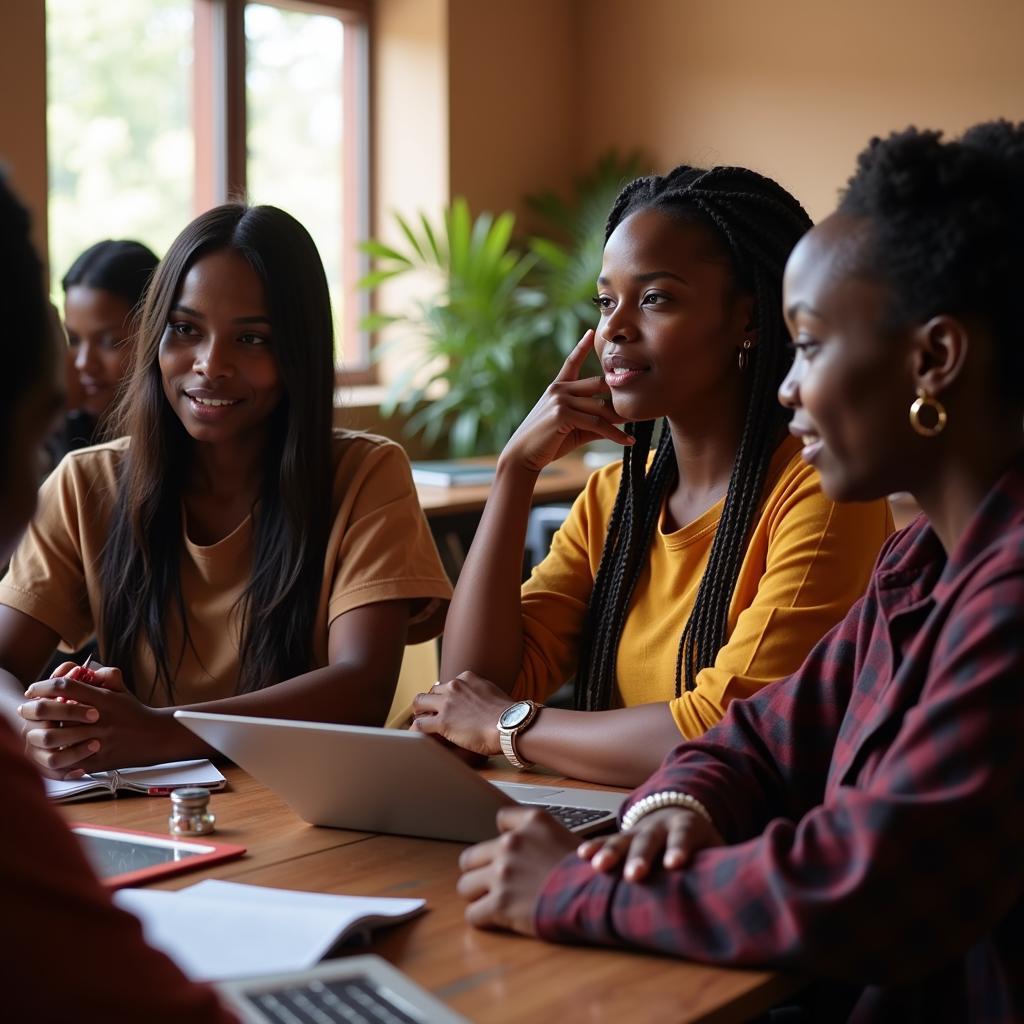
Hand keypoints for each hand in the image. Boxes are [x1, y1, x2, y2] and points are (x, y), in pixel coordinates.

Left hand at [20, 667, 174, 779]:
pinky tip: (49, 750)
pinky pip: (69, 759)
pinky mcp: (98, 760)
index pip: (66, 686)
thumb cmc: (135, 713)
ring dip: (41, 732)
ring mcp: (98, 740)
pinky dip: (56, 754)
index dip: (45, 685)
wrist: (156, 737)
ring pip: (58, 737)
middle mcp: (99, 719)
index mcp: (104, 700)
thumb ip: (106, 676)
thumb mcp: (123, 690)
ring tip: (33, 729)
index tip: (33, 689)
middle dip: (35, 708)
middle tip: (25, 709)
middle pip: (57, 711)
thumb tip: (86, 669)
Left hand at [410, 671, 512, 755]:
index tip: (447, 706)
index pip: (448, 685)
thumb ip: (482, 694)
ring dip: (419, 713)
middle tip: (432, 715)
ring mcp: (447, 703)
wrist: (511, 725)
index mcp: (467, 678)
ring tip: (422, 723)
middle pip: (432, 692)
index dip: (446, 697)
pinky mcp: (442, 721)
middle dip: (430, 704)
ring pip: (419, 702)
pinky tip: (418, 737)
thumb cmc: (509, 715)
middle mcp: (454, 686)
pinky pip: (419, 724)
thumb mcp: (494, 693)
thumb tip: (483, 703)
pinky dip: (416, 730)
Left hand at [457, 805, 578, 933]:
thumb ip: (539, 835)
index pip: (501, 819)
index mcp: (532, 823)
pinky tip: (495, 921)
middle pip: (470, 857)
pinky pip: (473, 914)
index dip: (505, 838)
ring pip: (465, 886)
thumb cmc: (589, 873)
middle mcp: (512, 843)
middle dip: (480, 872)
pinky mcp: (501, 904)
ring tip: (491, 903)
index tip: (510, 852)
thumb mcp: (566, 836)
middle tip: (493, 884)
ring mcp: (503, 873)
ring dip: (477, 896)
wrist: (599, 898)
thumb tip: (523, 844)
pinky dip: (482, 919)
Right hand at [500, 331, 633, 474]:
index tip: (592, 332)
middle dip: (618, 394)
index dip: (582, 347)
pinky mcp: (562, 414)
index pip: (571, 362)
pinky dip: (614, 434)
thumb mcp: (572, 428)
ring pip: (600, 407)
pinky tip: (627, 441)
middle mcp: (559, 389)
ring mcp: (560, 399)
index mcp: (558, 388)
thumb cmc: (547, 443)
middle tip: (640, 401)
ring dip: (620, 419)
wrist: (522, 456)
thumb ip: (593, 421)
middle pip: (598, 384)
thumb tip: (618, 421)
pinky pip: (596, 423)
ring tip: (637, 426)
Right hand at [576, 807, 723, 881]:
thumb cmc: (700, 842)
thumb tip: (740, 891)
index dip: (680, 849)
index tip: (676, 864)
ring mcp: (639, 830)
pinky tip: (583, 855)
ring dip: (610, 852)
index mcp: (688, 826)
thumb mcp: (714, 846)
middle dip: (641, 857)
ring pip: (623, 839)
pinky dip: (595, 846)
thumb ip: (721, 863)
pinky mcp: (623, 836)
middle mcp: (660, 826)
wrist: (679, 814)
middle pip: (650, 840)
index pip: (684, 837)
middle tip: (635, 875)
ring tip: (598, 866)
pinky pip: (606, 840)